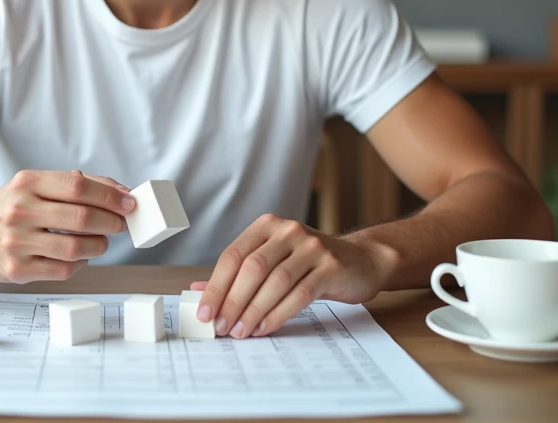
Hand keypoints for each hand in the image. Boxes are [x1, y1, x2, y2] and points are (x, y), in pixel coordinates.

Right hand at [0, 169, 134, 283]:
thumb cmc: (11, 206)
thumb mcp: (36, 184)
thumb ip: (76, 184)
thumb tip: (121, 192)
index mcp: (27, 183)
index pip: (78, 186)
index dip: (110, 195)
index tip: (129, 203)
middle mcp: (19, 211)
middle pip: (81, 218)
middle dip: (111, 222)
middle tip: (120, 224)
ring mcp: (16, 242)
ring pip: (75, 248)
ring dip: (98, 245)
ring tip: (100, 241)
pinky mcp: (16, 270)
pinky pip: (63, 270)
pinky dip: (80, 264)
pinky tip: (79, 256)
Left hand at [189, 214, 386, 337]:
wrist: (360, 261)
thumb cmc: (309, 264)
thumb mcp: (272, 261)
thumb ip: (237, 275)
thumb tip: (197, 291)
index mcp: (267, 226)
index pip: (233, 255)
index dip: (216, 286)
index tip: (204, 313)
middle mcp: (288, 231)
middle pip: (252, 268)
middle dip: (233, 301)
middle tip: (220, 327)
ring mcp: (312, 246)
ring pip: (275, 281)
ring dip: (254, 311)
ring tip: (241, 332)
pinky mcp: (331, 266)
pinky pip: (300, 293)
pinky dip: (278, 313)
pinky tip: (265, 328)